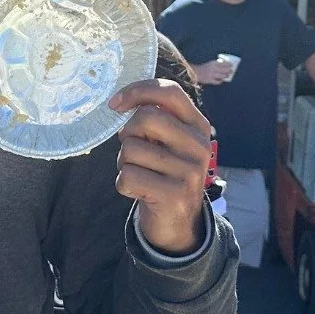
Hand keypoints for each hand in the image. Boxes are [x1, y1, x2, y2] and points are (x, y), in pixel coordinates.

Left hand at [110, 79, 211, 255]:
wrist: (178, 221)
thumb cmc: (164, 172)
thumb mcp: (168, 141)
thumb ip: (154, 119)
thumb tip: (121, 103)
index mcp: (198, 126)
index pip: (169, 92)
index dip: (137, 91)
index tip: (115, 104)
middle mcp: (199, 146)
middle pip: (146, 117)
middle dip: (127, 133)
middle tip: (132, 149)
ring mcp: (189, 171)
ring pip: (131, 149)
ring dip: (124, 162)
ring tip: (140, 172)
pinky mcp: (174, 195)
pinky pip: (127, 176)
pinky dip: (123, 184)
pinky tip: (139, 190)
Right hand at [194, 59, 233, 85]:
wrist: (195, 72)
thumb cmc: (204, 67)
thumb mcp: (210, 63)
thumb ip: (217, 64)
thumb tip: (226, 64)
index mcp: (213, 63)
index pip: (224, 63)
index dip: (229, 65)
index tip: (232, 65)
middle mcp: (213, 69)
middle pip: (224, 70)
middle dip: (229, 71)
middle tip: (231, 71)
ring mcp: (212, 75)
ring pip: (222, 76)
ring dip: (226, 76)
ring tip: (227, 75)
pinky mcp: (210, 80)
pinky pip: (218, 82)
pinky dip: (220, 81)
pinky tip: (221, 80)